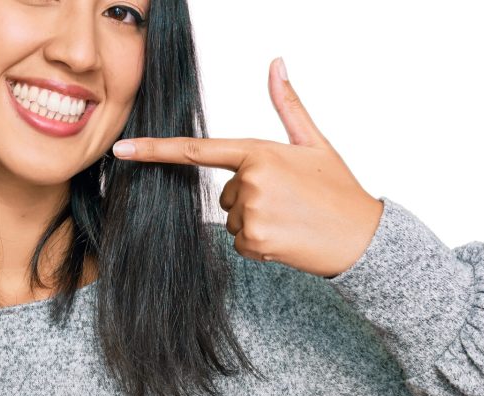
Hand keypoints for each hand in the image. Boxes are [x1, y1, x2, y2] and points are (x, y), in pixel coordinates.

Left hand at [110, 57, 383, 278]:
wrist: (362, 238)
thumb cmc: (337, 189)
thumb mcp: (313, 143)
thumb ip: (287, 104)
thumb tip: (277, 63)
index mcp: (259, 152)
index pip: (197, 150)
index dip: (154, 150)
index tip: (121, 150)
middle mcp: (250, 181)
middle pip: (226, 194)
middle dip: (251, 199)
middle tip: (288, 201)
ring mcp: (250, 213)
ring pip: (232, 219)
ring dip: (255, 222)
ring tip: (290, 219)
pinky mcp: (254, 242)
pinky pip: (240, 243)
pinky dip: (260, 244)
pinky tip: (287, 238)